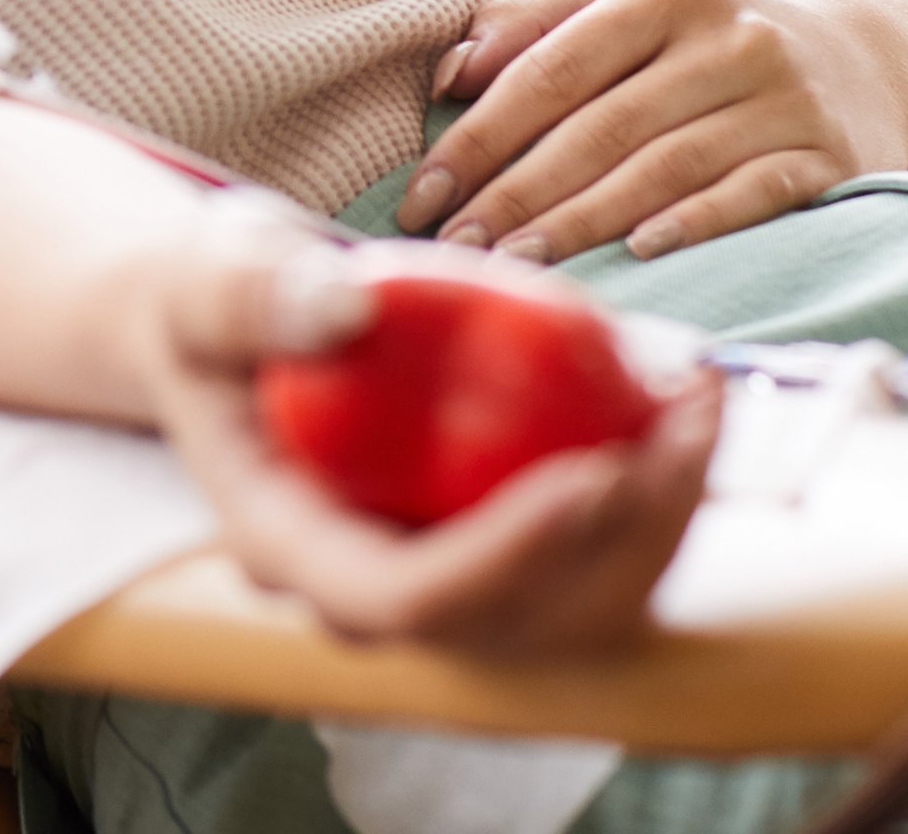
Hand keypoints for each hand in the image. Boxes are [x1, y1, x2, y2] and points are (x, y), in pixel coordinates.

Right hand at [135, 226, 720, 653]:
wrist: (231, 332)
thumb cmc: (212, 307)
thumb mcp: (208, 282)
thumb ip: (254, 296)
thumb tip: (344, 310)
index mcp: (289, 549)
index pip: (406, 601)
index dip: (509, 559)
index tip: (594, 473)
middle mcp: (370, 595)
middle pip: (520, 625)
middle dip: (624, 540)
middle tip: (680, 424)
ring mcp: (442, 583)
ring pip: (580, 610)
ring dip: (663, 521)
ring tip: (699, 401)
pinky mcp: (497, 553)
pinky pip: (597, 560)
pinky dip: (658, 494)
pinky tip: (686, 402)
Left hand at [397, 0, 907, 262]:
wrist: (862, 64)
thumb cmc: (703, 41)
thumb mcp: (628, 6)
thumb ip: (535, 22)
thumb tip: (450, 72)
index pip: (554, 66)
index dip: (481, 133)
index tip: (425, 191)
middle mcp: (731, 34)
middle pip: (602, 125)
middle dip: (517, 192)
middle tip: (459, 245)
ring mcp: (786, 96)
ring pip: (666, 166)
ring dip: (583, 222)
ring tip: (518, 264)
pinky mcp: (831, 155)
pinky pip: (753, 194)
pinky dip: (695, 223)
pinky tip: (638, 254)